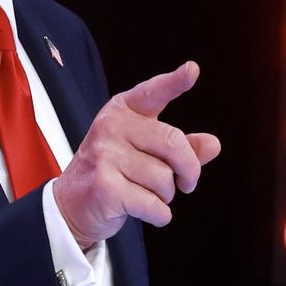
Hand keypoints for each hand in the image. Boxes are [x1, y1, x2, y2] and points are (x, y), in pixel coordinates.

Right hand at [53, 61, 222, 247]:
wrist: (71, 204)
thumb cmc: (114, 172)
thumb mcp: (145, 152)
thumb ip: (180, 147)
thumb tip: (213, 144)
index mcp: (122, 111)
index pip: (152, 93)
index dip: (174, 82)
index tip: (192, 70)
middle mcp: (111, 127)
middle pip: (173, 144)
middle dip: (189, 170)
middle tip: (186, 183)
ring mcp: (104, 156)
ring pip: (164, 179)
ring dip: (166, 196)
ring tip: (149, 195)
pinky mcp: (104, 186)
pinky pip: (154, 204)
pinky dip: (159, 215)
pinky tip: (148, 212)